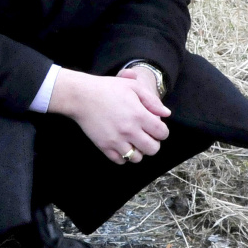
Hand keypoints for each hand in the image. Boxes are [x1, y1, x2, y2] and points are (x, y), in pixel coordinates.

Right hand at [49, 69, 169, 163]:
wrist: (81, 96)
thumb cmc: (107, 88)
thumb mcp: (133, 87)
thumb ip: (152, 101)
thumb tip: (166, 114)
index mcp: (139, 115)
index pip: (162, 133)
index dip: (163, 132)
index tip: (157, 128)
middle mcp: (129, 130)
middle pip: (153, 149)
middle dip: (153, 143)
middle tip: (147, 136)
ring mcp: (116, 140)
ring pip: (137, 158)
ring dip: (138, 151)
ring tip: (133, 141)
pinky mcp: (104, 146)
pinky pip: (120, 160)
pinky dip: (123, 156)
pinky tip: (122, 145)